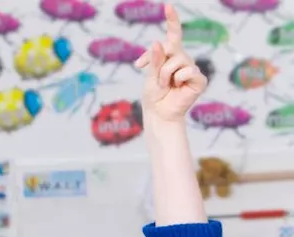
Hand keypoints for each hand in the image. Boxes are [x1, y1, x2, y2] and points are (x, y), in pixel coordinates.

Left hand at [134, 4, 205, 126]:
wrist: (159, 113)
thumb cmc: (154, 95)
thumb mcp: (150, 75)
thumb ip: (154, 59)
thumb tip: (158, 42)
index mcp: (171, 55)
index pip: (173, 35)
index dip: (172, 20)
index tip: (168, 6)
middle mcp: (183, 59)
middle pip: (171, 48)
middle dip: (159, 63)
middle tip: (157, 80)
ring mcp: (192, 68)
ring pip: (176, 61)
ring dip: (165, 75)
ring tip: (166, 86)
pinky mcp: (199, 79)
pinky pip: (187, 71)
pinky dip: (178, 80)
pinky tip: (178, 88)